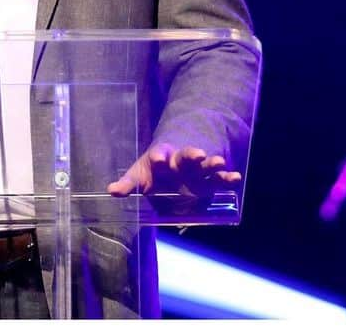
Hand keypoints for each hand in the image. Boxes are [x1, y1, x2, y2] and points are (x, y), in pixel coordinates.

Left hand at [107, 143, 240, 200]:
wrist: (172, 165)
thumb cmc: (152, 173)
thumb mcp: (139, 176)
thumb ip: (127, 184)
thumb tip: (111, 191)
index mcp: (160, 158)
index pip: (159, 155)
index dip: (159, 157)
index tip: (159, 158)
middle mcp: (178, 161)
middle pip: (185, 156)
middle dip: (191, 155)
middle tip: (198, 154)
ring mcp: (194, 169)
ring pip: (204, 164)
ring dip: (211, 163)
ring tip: (219, 161)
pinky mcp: (207, 180)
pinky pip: (218, 178)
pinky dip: (226, 177)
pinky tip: (235, 178)